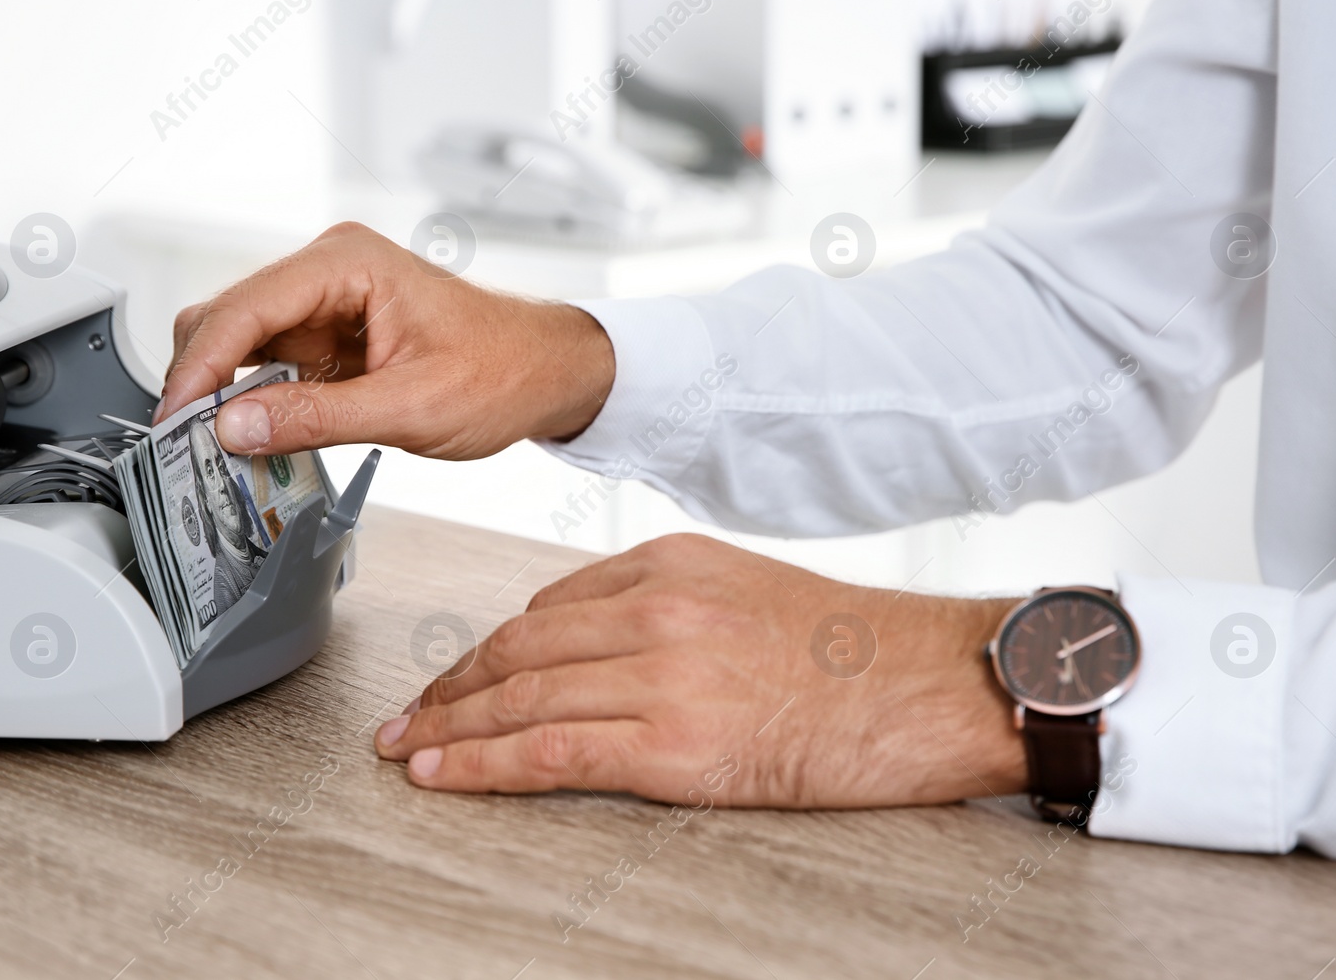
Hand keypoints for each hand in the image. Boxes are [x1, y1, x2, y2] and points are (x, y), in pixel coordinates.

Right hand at [157, 222, 614, 456]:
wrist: (549, 372)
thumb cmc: (505, 370)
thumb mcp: (412, 407)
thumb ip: (317, 417)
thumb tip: (233, 425)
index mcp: (347, 263)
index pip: (244, 307)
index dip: (199, 365)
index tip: (175, 418)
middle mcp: (328, 271)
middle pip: (226, 318)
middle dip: (200, 378)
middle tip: (185, 443)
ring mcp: (324, 304)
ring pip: (239, 343)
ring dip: (223, 393)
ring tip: (213, 449)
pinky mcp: (328, 338)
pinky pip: (268, 366)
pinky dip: (252, 402)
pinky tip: (251, 439)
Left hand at [375, 534, 1027, 807]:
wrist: (927, 686)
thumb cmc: (851, 649)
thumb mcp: (745, 591)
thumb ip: (666, 607)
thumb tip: (593, 643)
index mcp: (668, 564)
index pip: (546, 606)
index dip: (489, 647)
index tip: (459, 672)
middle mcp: (655, 609)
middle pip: (517, 647)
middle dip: (451, 685)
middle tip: (409, 712)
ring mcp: (662, 675)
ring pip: (520, 698)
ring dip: (450, 726)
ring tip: (408, 747)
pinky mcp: (674, 745)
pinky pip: (550, 752)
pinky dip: (482, 763)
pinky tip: (444, 771)